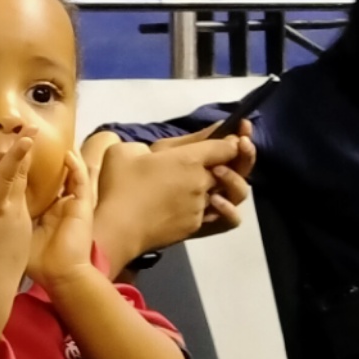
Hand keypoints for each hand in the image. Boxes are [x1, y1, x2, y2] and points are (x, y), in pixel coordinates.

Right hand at [0, 128, 35, 304]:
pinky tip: (6, 195)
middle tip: (30, 131)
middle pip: (19, 176)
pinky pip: (19, 205)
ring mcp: (22, 220)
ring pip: (20, 190)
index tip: (27, 136)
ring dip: (19, 172)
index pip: (8, 174)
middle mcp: (13, 210)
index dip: (17, 153)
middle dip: (24, 153)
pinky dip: (15, 194)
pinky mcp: (25, 229)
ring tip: (19, 153)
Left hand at [29, 148, 95, 289]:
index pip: (31, 182)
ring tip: (52, 138)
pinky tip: (67, 154)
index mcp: (39, 210)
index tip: (15, 147)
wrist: (59, 276)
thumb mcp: (7, 233)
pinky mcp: (82, 207)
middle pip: (50, 174)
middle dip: (42, 156)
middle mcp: (56, 204)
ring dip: (62, 156)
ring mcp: (71, 204)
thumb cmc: (34, 261)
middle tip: (33, 134)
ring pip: (69, 173)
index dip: (23, 165)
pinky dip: (76, 166)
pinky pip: (81, 181)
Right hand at [87, 127, 252, 264]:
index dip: (235, 136)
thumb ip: (171, 141)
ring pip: (236, 192)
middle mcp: (203, 182)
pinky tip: (217, 203)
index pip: (227, 146)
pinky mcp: (199, 227)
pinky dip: (228, 209)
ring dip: (235, 181)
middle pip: (236, 166)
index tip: (236, 130)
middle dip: (243, 154)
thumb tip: (198, 133)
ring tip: (222, 176)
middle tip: (242, 144)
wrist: (115, 229)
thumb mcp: (131, 150)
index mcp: (189, 160)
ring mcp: (203, 207)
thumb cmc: (118, 185)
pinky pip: (227, 218)